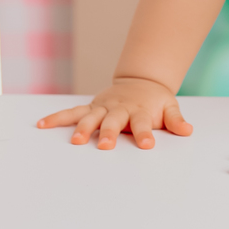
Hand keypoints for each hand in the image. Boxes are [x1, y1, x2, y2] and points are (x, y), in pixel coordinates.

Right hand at [36, 79, 192, 150]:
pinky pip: (71, 113)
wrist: (141, 82)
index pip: (143, 124)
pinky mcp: (90, 108)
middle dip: (109, 133)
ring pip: (90, 118)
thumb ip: (175, 120)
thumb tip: (187, 130)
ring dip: (83, 129)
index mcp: (139, 110)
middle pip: (113, 122)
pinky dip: (57, 118)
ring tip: (76, 142)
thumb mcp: (169, 107)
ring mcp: (102, 108)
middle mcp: (119, 109)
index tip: (147, 145)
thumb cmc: (154, 101)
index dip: (145, 134)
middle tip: (106, 146)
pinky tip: (42, 124)